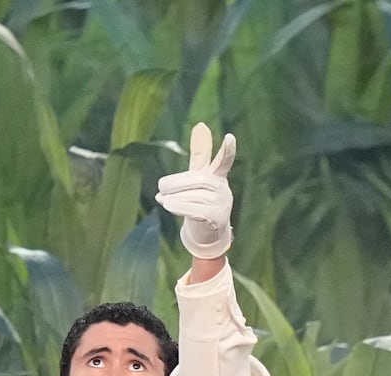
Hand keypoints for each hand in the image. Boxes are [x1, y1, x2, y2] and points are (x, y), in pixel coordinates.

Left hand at [156, 122, 238, 258]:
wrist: (206, 236)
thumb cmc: (201, 201)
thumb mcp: (198, 176)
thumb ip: (200, 153)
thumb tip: (201, 125)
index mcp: (218, 177)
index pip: (223, 161)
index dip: (227, 150)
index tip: (229, 136)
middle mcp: (223, 189)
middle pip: (198, 180)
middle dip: (178, 183)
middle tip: (161, 186)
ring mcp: (222, 205)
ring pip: (195, 196)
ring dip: (175, 197)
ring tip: (162, 198)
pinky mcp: (216, 219)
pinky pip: (195, 209)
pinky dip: (179, 206)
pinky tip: (168, 205)